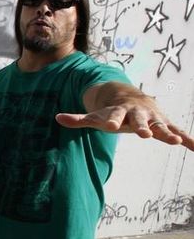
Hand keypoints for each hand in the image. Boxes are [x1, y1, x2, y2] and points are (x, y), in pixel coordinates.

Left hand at [56, 92, 193, 149]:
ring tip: (174, 141)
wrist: (133, 97)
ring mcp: (153, 118)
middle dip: (142, 126)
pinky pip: (178, 131)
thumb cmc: (112, 111)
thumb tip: (57, 118)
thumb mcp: (95, 116)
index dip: (111, 121)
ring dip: (168, 133)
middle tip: (144, 134)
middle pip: (139, 120)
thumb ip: (78, 119)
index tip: (111, 127)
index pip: (113, 116)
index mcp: (119, 112)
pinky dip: (187, 139)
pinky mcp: (165, 124)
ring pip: (161, 125)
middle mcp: (137, 114)